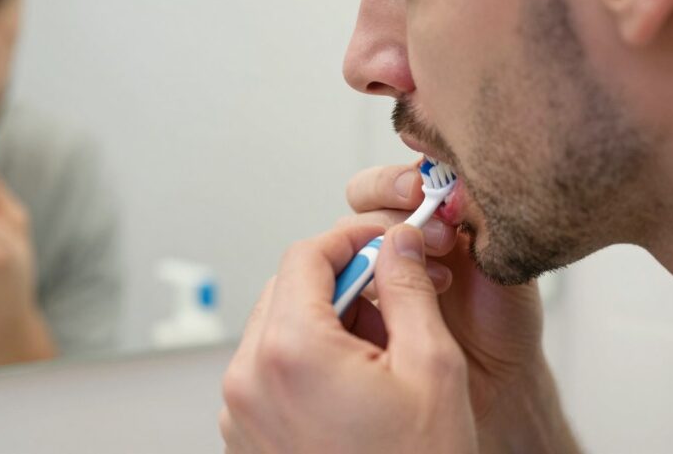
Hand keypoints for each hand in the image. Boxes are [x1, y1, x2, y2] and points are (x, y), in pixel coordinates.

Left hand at [221, 223, 476, 452]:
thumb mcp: (432, 368)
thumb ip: (409, 289)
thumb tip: (399, 242)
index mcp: (291, 351)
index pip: (305, 256)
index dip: (350, 239)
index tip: (382, 241)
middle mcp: (249, 379)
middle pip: (286, 289)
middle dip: (338, 282)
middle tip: (391, 297)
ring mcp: (239, 412)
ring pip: (275, 329)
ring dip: (322, 322)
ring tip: (378, 353)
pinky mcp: (243, 436)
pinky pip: (267, 371)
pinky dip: (304, 360)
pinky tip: (352, 385)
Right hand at [338, 163, 578, 452]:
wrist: (496, 380)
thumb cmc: (506, 319)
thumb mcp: (507, 258)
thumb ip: (480, 216)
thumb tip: (456, 177)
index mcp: (434, 206)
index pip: (402, 172)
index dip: (403, 176)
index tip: (422, 188)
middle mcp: (401, 230)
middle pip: (363, 195)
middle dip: (391, 207)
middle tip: (436, 236)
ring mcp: (377, 263)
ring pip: (350, 234)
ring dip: (385, 249)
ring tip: (438, 278)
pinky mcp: (360, 298)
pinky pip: (343, 278)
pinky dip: (367, 283)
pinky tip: (405, 304)